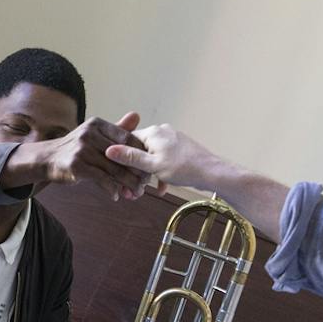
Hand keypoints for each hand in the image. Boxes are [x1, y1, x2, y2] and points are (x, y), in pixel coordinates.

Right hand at [2, 112, 147, 200]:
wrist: (47, 159)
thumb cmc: (76, 148)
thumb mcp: (95, 134)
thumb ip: (116, 128)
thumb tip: (136, 115)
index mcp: (97, 124)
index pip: (127, 139)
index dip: (140, 155)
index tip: (147, 168)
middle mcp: (89, 134)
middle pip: (122, 155)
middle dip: (136, 172)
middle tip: (144, 184)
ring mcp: (82, 149)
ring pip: (114, 169)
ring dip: (126, 184)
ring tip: (134, 193)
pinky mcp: (76, 165)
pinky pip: (101, 179)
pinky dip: (111, 189)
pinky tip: (115, 195)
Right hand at [104, 122, 227, 196]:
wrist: (212, 173)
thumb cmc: (184, 168)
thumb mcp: (152, 165)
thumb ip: (131, 157)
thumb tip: (110, 150)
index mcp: (153, 132)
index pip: (128, 140)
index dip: (122, 156)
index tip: (119, 171)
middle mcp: (162, 132)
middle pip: (141, 149)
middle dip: (136, 169)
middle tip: (133, 186)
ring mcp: (173, 140)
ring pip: (153, 157)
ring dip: (149, 173)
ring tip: (147, 189)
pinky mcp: (180, 149)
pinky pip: (165, 160)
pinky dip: (161, 172)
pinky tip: (162, 187)